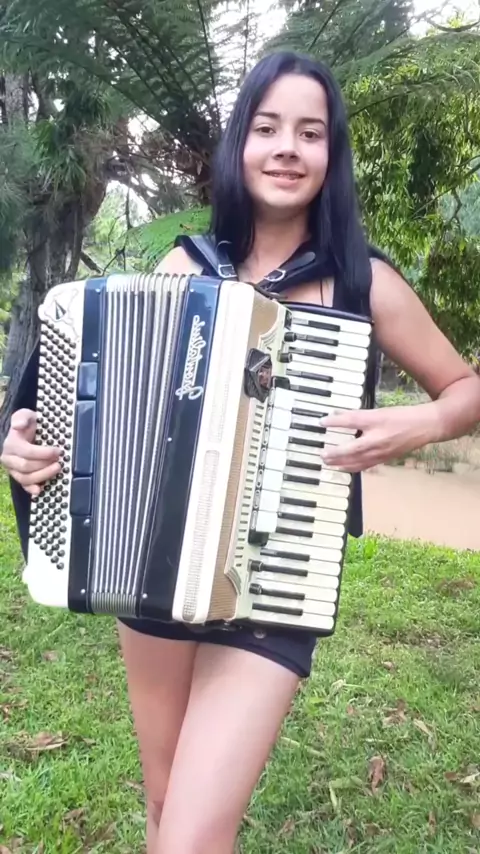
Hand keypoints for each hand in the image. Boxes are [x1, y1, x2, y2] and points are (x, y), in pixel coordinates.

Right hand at [0, 409, 60, 495]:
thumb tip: (18, 425)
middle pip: (26, 467)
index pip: (27, 452)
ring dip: (43, 475)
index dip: (43, 453)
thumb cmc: (28, 425)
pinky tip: (40, 490)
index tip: (58, 450)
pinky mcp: (18, 477)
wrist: (27, 432)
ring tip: (57, 469)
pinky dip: (31, 489)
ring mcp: (13, 469)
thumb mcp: (26, 415)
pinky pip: (23, 486)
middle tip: (59, 461)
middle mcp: (9, 458)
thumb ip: (22, 417)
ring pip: (26, 478)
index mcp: (11, 444)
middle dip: (45, 465)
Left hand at [320, 405, 437, 472]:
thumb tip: (335, 416)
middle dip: (334, 453)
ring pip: (357, 462)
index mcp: (376, 425)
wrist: (425, 426)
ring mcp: (380, 453)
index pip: (350, 422)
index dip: (334, 422)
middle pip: (350, 450)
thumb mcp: (378, 412)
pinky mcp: (384, 459)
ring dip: (341, 463)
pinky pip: (365, 466)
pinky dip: (353, 467)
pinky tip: (346, 467)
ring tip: (329, 463)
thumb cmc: (402, 417)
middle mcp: (376, 442)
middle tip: (321, 454)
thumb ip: (356, 416)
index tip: (321, 422)